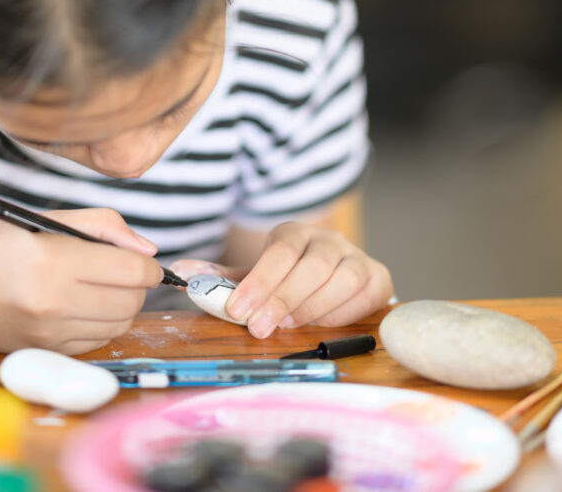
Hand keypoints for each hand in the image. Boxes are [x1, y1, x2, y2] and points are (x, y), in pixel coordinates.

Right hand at [0, 209, 161, 354]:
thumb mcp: (43, 220)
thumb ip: (101, 225)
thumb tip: (147, 249)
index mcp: (53, 260)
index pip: (132, 270)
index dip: (148, 265)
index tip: (144, 260)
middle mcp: (52, 302)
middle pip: (131, 300)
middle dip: (137, 285)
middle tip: (122, 272)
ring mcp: (48, 332)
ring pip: (119, 325)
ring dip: (122, 306)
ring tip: (101, 288)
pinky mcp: (44, 351)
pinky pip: (96, 342)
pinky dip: (100, 325)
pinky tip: (82, 307)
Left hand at [219, 222, 392, 338]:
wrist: (333, 277)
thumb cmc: (286, 280)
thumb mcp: (253, 276)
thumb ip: (221, 278)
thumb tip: (182, 273)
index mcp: (294, 233)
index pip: (281, 251)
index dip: (260, 281)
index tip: (237, 309)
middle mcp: (329, 240)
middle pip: (313, 265)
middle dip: (283, 298)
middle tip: (259, 327)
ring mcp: (357, 257)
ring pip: (343, 279)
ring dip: (313, 307)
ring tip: (288, 325)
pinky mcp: (378, 278)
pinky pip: (365, 296)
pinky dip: (341, 314)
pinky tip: (320, 324)